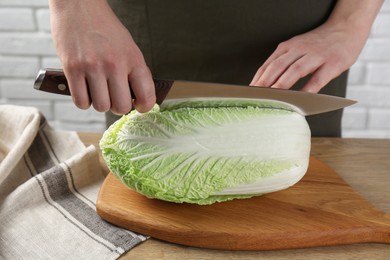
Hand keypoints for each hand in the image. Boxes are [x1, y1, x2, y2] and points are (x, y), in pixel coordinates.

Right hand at [49, 0, 154, 113]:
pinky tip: (85, 91)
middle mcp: (115, 64)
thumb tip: (138, 97)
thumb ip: (133, 71)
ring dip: (100, 104)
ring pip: (101, 107)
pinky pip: (81, 101)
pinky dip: (83, 101)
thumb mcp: (128, 46)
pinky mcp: (73, 68)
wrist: (79, 6)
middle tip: (114, 98)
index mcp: (133, 58)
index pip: (146, 95)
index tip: (139, 106)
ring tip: (98, 92)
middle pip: (121, 107)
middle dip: (118, 107)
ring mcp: (93, 67)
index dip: (144, 107)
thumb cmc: (104, 27)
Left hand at [250, 23, 364, 92]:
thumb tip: (265, 83)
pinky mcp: (332, 64)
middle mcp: (299, 49)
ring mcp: (316, 56)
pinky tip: (300, 100)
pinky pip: (318, 79)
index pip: (268, 64)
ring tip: (272, 98)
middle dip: (264, 83)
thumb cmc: (318, 44)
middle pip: (277, 66)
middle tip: (255, 96)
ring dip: (282, 85)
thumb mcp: (296, 48)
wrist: (346, 28)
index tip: (248, 92)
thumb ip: (283, 63)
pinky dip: (308, 90)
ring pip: (295, 70)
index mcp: (288, 47)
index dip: (257, 79)